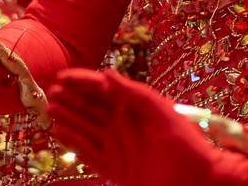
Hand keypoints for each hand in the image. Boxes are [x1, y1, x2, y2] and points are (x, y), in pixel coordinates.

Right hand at [47, 69, 247, 185]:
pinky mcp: (115, 168)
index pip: (103, 89)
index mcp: (135, 106)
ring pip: (85, 128)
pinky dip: (73, 142)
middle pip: (90, 107)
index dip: (82, 81)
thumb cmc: (186, 144)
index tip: (62, 76)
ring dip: (68, 117)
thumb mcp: (161, 113)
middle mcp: (123, 124)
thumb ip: (133, 93)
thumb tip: (106, 73)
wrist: (198, 181)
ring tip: (49, 108)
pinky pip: (88, 153)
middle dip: (70, 98)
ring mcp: (118, 146)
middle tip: (50, 91)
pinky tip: (59, 133)